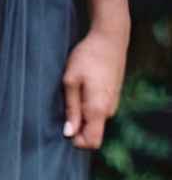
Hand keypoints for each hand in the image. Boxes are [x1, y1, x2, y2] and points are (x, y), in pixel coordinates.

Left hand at [62, 26, 128, 149]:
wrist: (110, 36)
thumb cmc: (87, 56)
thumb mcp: (71, 81)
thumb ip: (71, 109)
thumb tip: (68, 133)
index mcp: (97, 109)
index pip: (91, 142)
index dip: (77, 142)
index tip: (65, 129)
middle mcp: (109, 110)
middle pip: (93, 134)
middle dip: (78, 130)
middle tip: (66, 110)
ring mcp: (113, 103)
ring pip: (95, 123)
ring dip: (82, 117)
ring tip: (74, 96)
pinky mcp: (113, 96)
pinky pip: (99, 112)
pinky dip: (89, 109)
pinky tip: (83, 92)